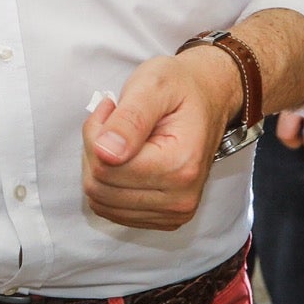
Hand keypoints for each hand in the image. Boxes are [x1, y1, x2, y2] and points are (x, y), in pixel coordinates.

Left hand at [81, 48, 240, 230]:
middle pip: (100, 186)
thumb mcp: (152, 86)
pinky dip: (108, 182)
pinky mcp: (163, 217)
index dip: (95, 133)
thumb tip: (106, 152)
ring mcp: (173, 212)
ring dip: (99, 166)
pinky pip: (112, 209)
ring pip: (101, 200)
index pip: (105, 166)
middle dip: (95, 149)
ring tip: (120, 137)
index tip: (110, 108)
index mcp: (180, 166)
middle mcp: (180, 198)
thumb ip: (129, 119)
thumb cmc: (180, 87)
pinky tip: (123, 156)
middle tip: (113, 120)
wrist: (208, 97)